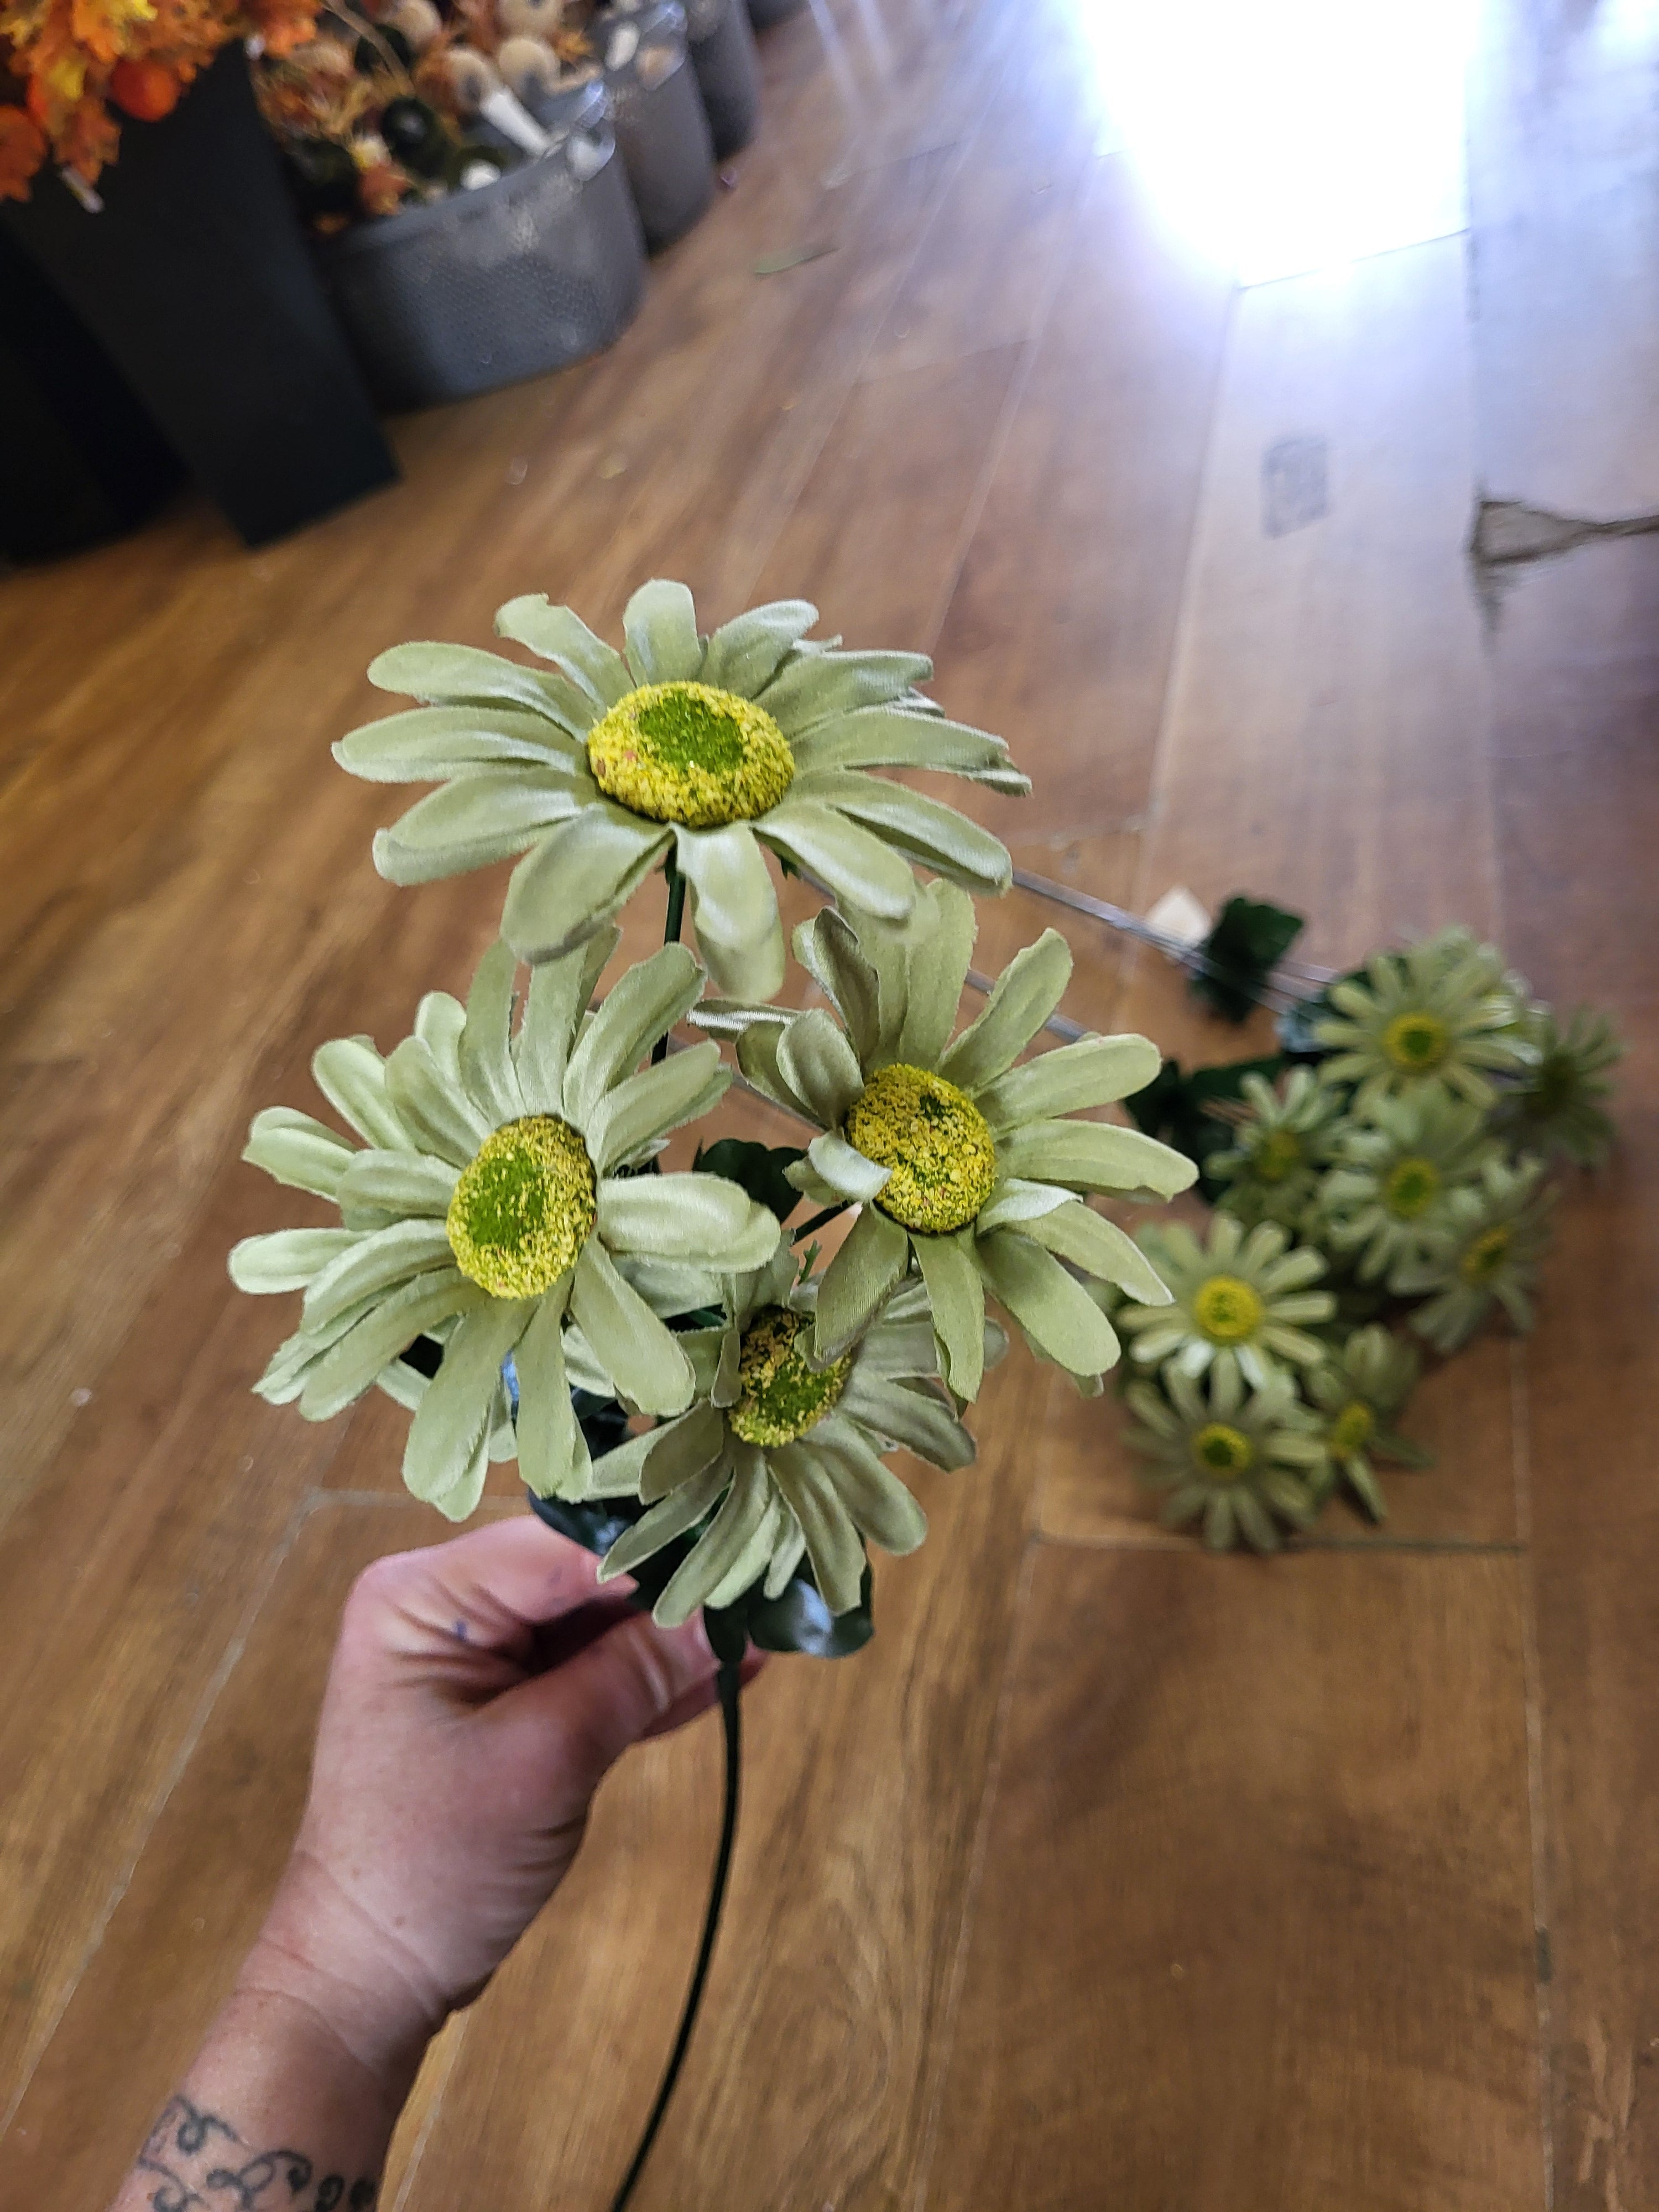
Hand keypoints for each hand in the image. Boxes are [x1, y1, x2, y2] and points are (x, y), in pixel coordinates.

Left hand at [241, 1517, 755, 2096]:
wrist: (371, 1977)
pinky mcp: (503, 1707)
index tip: (747, 1547)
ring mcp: (473, 1658)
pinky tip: (728, 1673)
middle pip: (578, 1576)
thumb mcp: (547, 1757)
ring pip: (591, 1625)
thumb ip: (636, 1672)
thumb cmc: (437, 1862)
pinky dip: (646, 1683)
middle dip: (671, 1589)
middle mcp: (444, 1606)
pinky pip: (584, 1675)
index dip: (656, 1547)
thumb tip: (730, 1608)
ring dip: (671, 1639)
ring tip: (766, 1628)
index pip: (559, 1545)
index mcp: (423, 1595)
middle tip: (770, 1584)